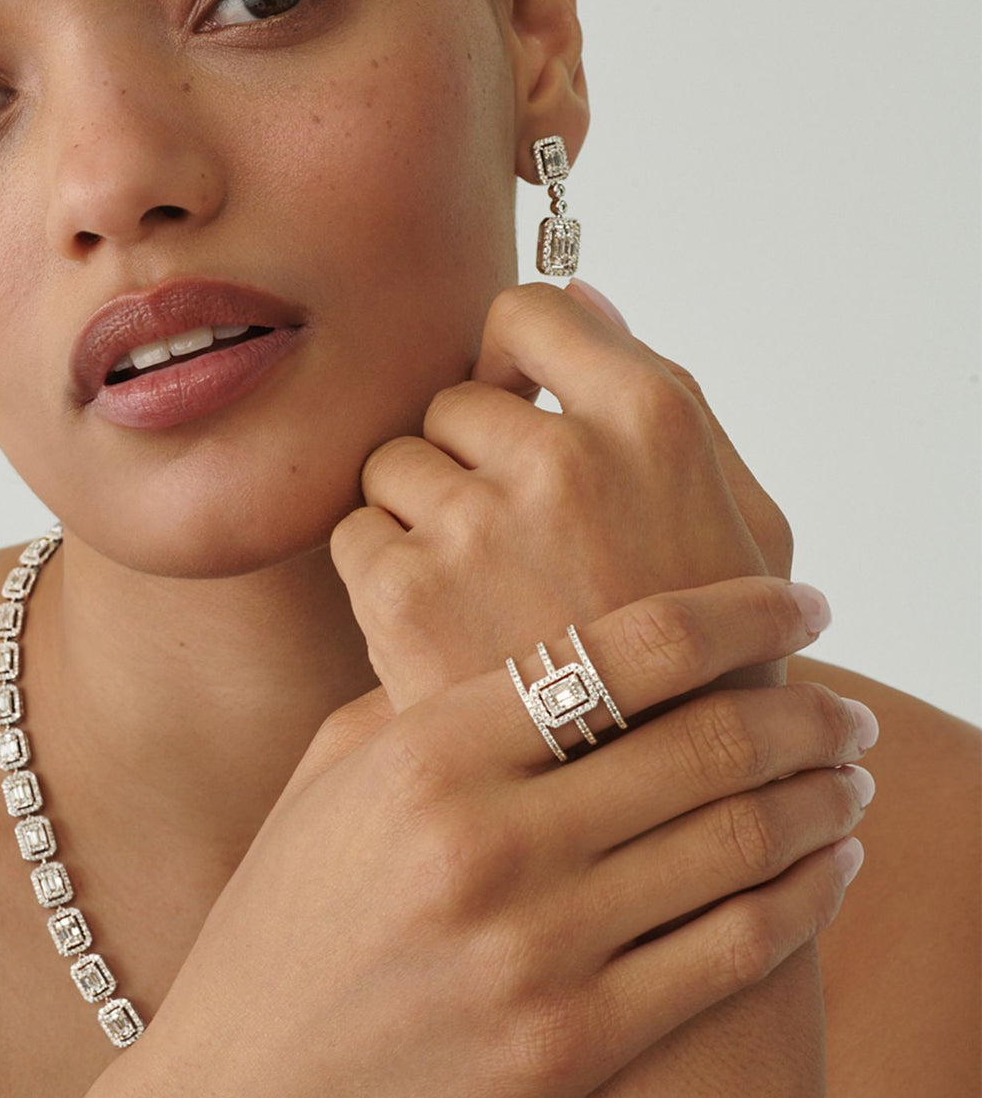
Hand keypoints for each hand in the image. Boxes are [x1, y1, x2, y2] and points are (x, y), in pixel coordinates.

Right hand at [105, 578, 866, 1097]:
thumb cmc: (286, 925)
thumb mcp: (334, 777)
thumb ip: (435, 694)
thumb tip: (557, 640)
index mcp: (428, 751)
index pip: (630, 646)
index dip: (740, 612)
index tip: (798, 600)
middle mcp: (489, 841)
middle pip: (708, 740)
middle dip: (808, 708)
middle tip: (845, 701)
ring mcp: (536, 950)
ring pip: (741, 841)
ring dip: (825, 796)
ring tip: (851, 773)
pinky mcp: (572, 1045)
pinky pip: (734, 949)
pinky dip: (808, 896)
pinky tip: (833, 865)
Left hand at [330, 280, 793, 713]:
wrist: (658, 805)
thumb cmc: (711, 652)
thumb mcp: (743, 515)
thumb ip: (669, 391)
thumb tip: (580, 293)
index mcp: (653, 417)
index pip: (529, 311)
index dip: (515, 362)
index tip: (522, 412)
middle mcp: (562, 456)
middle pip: (453, 400)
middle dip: (474, 461)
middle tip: (516, 548)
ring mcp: (478, 524)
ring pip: (396, 464)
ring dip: (424, 517)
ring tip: (482, 595)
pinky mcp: (405, 593)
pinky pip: (354, 531)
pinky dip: (382, 573)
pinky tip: (439, 626)